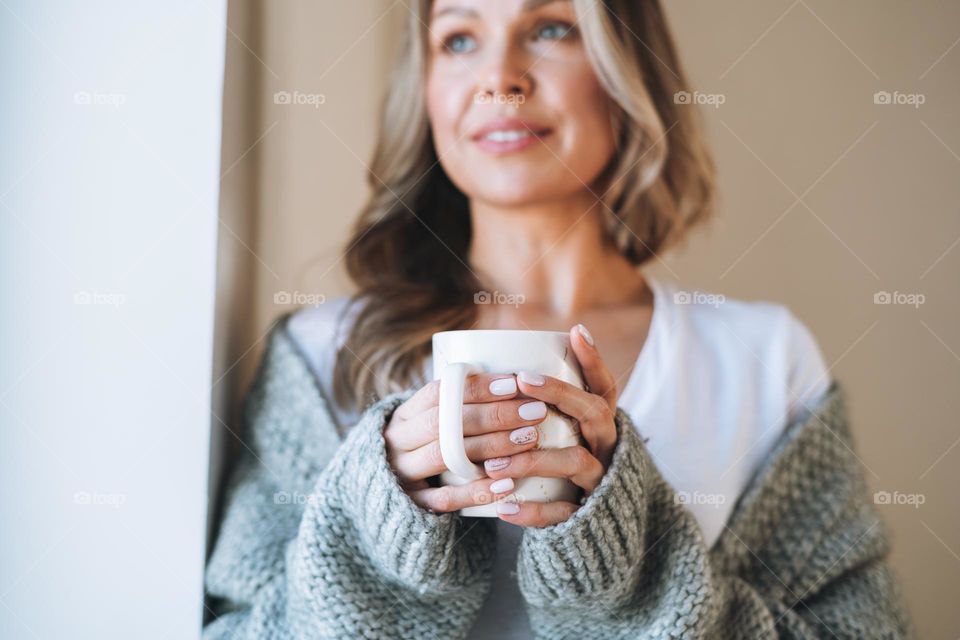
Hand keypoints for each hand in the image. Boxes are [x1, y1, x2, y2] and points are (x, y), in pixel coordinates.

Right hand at [384, 373, 547, 512]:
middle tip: (534, 411)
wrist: (385, 490)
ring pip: (446, 457)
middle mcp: (399, 442)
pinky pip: (446, 499)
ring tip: (529, 438)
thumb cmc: (425, 445)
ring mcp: (404, 473)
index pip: (437, 393)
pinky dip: (477, 491)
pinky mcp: (414, 504)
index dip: (476, 387)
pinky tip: (507, 484)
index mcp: (404, 415)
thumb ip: (460, 404)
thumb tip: (517, 378)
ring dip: (491, 446)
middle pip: (445, 423)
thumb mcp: (430, 421)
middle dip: (493, 415)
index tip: (514, 383)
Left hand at [486, 324, 619, 527]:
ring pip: (576, 461)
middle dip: (560, 394)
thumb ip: (546, 405)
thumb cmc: (563, 466)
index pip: (605, 387)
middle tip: (523, 380)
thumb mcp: (565, 432)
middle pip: (594, 413)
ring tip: (494, 463)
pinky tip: (504, 508)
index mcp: (601, 424)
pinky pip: (563, 512)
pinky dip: (533, 512)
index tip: (574, 332)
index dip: (594, 360)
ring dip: (534, 458)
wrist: (592, 526)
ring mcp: (599, 481)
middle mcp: (606, 447)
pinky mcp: (586, 516)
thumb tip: (505, 363)